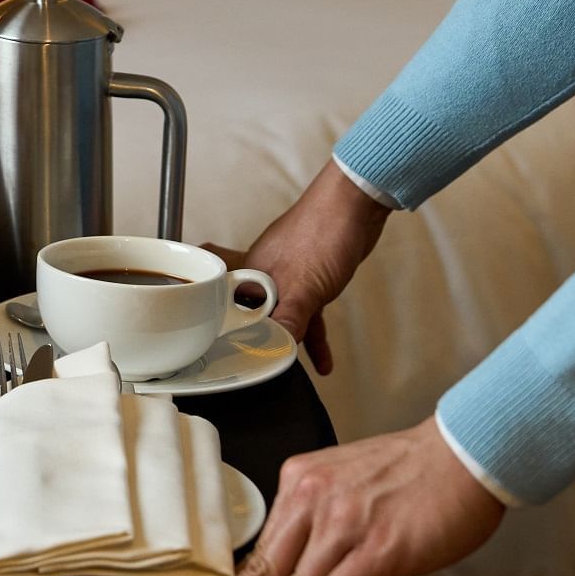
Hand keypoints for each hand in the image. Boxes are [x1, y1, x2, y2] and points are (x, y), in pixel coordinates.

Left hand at [173, 418, 503, 575]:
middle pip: (260, 568)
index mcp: (300, 483)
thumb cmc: (413, 473)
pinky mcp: (378, 549)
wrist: (463, 453)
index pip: (258, 545)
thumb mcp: (346, 484)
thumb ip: (319, 522)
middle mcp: (313, 501)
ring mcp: (344, 525)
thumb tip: (298, 567)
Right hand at [237, 161, 389, 372]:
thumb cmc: (322, 232)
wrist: (356, 206)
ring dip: (285, 340)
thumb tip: (275, 348)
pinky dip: (312, 334)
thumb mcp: (305, 287)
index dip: (219, 327)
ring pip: (279, 315)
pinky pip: (305, 313)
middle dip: (249, 338)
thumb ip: (289, 319)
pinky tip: (322, 357)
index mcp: (250, 272)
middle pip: (249, 312)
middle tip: (247, 363)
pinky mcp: (311, 277)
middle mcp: (262, 273)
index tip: (218, 353)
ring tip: (289, 369)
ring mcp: (287, 274)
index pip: (223, 304)